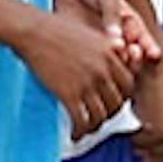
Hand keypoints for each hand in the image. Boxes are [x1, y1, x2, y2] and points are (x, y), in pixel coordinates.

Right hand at [16, 8, 134, 136]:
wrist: (34, 31)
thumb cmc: (57, 28)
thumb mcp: (91, 33)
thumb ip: (109, 45)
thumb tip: (121, 49)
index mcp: (111, 53)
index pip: (128, 84)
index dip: (122, 97)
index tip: (113, 101)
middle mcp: (103, 69)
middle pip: (117, 102)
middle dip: (110, 113)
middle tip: (100, 116)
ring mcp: (87, 82)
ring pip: (101, 115)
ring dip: (95, 126)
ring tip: (87, 128)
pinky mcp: (69, 93)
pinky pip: (82, 120)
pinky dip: (80, 131)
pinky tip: (74, 133)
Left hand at [57, 0, 158, 69]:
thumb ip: (111, 13)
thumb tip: (117, 35)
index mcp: (128, 21)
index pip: (143, 37)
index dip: (149, 47)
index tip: (153, 53)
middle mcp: (117, 35)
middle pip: (131, 53)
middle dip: (135, 57)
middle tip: (133, 54)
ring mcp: (101, 42)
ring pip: (113, 60)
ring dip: (117, 63)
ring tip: (116, 56)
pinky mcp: (84, 47)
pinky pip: (92, 60)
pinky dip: (95, 63)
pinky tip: (94, 61)